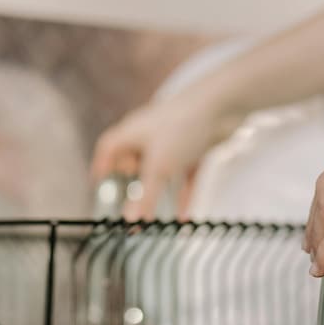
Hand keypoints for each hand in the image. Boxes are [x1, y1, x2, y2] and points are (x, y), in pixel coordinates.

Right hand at [91, 88, 241, 219]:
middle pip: (135, 160)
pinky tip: (184, 217)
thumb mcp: (159, 167)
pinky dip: (183, 195)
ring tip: (155, 218)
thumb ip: (145, 196)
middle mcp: (150, 134)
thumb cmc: (182, 126)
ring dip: (159, 193)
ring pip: (162, 171)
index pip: (108, 147)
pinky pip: (185, 175)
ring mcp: (174, 140)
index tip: (100, 184)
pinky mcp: (195, 147)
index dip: (102, 165)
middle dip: (133, 183)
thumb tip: (130, 220)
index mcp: (132, 132)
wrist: (223, 104)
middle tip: (131, 204)